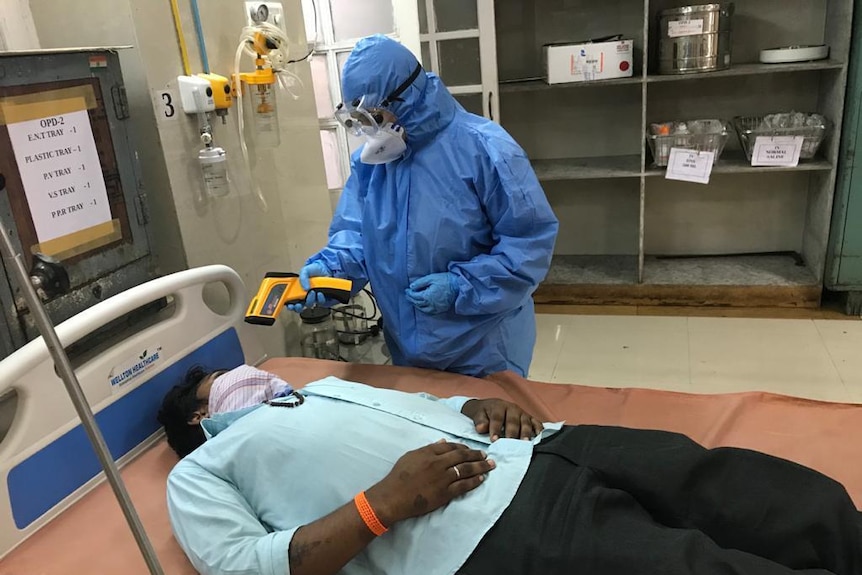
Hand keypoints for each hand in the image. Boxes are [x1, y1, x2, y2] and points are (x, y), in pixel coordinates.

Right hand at [287, 262, 332, 312]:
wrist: (326, 268)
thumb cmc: (314, 270)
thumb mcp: (305, 271)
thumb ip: (302, 278)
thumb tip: (304, 288)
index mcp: (299, 291)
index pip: (292, 301)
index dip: (290, 305)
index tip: (290, 305)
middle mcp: (306, 296)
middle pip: (300, 307)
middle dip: (298, 307)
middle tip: (299, 304)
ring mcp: (314, 298)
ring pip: (310, 305)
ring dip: (310, 300)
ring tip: (312, 292)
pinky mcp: (323, 299)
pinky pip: (321, 303)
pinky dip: (320, 299)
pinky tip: (320, 293)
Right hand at [365, 441, 494, 525]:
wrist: (393, 496)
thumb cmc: (398, 476)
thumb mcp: (410, 457)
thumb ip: (427, 449)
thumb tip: (442, 441)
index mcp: (428, 452)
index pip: (450, 446)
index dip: (463, 447)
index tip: (470, 449)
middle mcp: (438, 463)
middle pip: (462, 456)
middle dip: (476, 455)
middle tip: (486, 455)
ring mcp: (442, 478)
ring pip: (466, 469)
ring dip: (480, 466)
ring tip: (490, 465)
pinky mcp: (444, 492)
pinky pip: (463, 485)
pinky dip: (474, 481)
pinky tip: (481, 479)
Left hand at [405, 272, 457, 314]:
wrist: (459, 286)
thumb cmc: (445, 280)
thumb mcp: (431, 278)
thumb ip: (420, 282)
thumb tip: (411, 286)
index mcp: (427, 296)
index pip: (414, 296)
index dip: (409, 293)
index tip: (407, 290)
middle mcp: (430, 304)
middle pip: (417, 303)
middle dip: (411, 299)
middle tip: (408, 295)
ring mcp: (436, 308)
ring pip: (423, 309)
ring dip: (416, 305)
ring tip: (413, 301)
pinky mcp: (441, 310)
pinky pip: (430, 312)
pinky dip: (424, 310)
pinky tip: (423, 307)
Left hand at [461, 399, 543, 441]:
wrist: (489, 406)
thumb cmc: (484, 413)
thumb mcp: (477, 414)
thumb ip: (479, 421)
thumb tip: (481, 428)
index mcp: (498, 407)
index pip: (497, 418)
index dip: (496, 429)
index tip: (494, 440)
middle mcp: (512, 408)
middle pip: (513, 421)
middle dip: (512, 433)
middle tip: (510, 444)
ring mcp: (522, 413)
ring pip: (525, 422)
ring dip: (526, 433)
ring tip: (525, 443)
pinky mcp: (529, 418)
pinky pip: (536, 422)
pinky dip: (539, 429)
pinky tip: (539, 436)